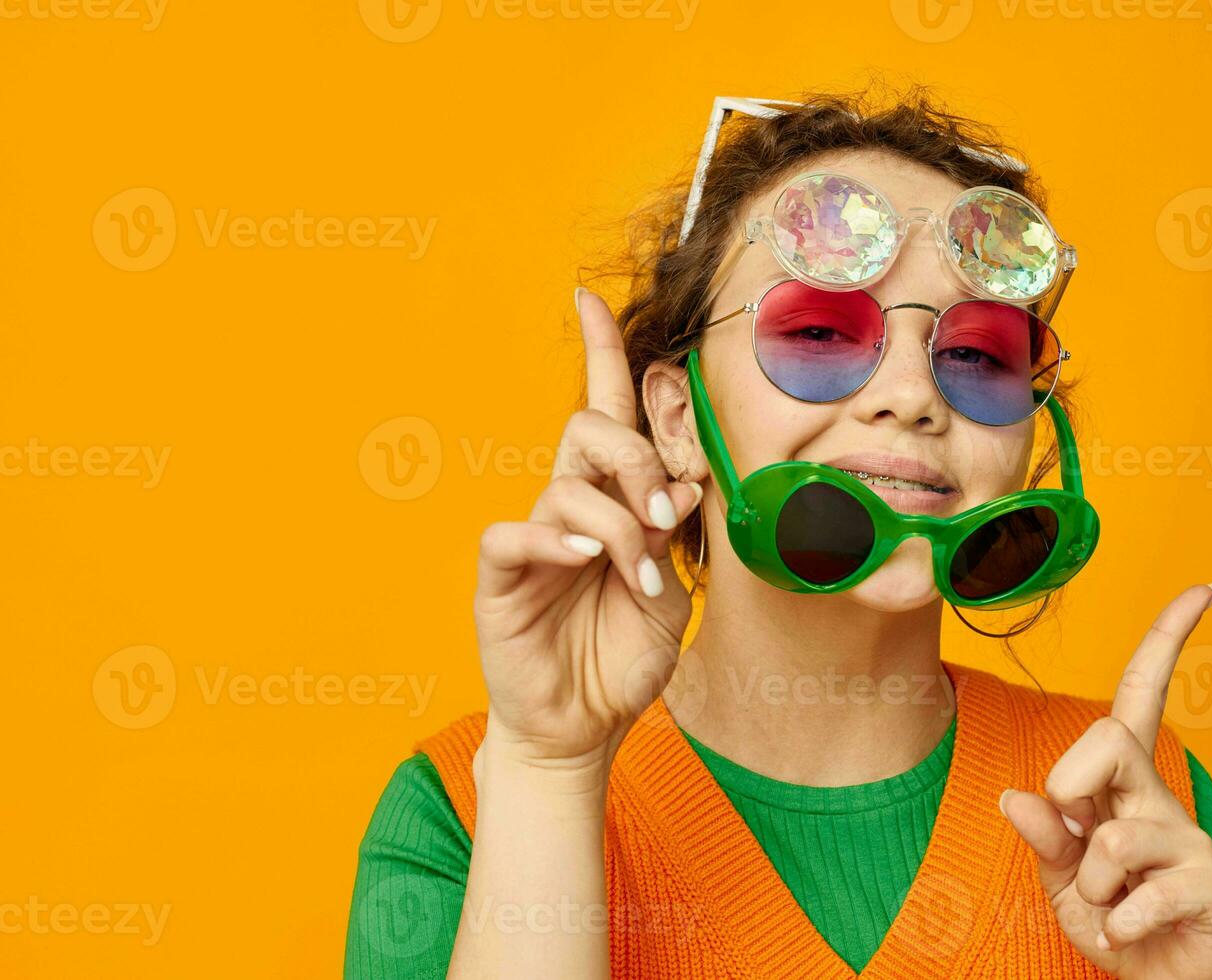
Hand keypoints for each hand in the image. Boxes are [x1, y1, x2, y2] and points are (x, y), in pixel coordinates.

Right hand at [472, 287, 702, 777]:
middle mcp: (569, 504)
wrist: (584, 723)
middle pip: (591, 430)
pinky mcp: (500, 574)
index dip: (599, 354)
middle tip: (665, 517)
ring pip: (568, 482)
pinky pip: (517, 531)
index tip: (589, 298)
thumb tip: (690, 475)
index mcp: (610, 499)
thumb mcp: (672, 590)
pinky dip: (556, 540)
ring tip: (638, 573)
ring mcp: (533, 537)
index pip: (606, 412)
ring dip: (617, 522)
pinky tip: (586, 562)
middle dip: (638, 461)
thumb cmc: (624, 653)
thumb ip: (675, 531)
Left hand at [999, 584, 1211, 979]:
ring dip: (1092, 884)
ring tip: (1108, 910)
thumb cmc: (1115, 923)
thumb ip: (1043, 837)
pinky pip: (1144, 893)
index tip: (1204, 588)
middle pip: (1109, 739)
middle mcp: (1163, 800)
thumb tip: (1018, 797)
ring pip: (1116, 834)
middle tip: (1076, 838)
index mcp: (1125, 785)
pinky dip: (1118, 924)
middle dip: (1071, 787)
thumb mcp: (1061, 880)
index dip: (1167, 640)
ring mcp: (1193, 841)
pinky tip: (1129, 935)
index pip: (1144, 695)